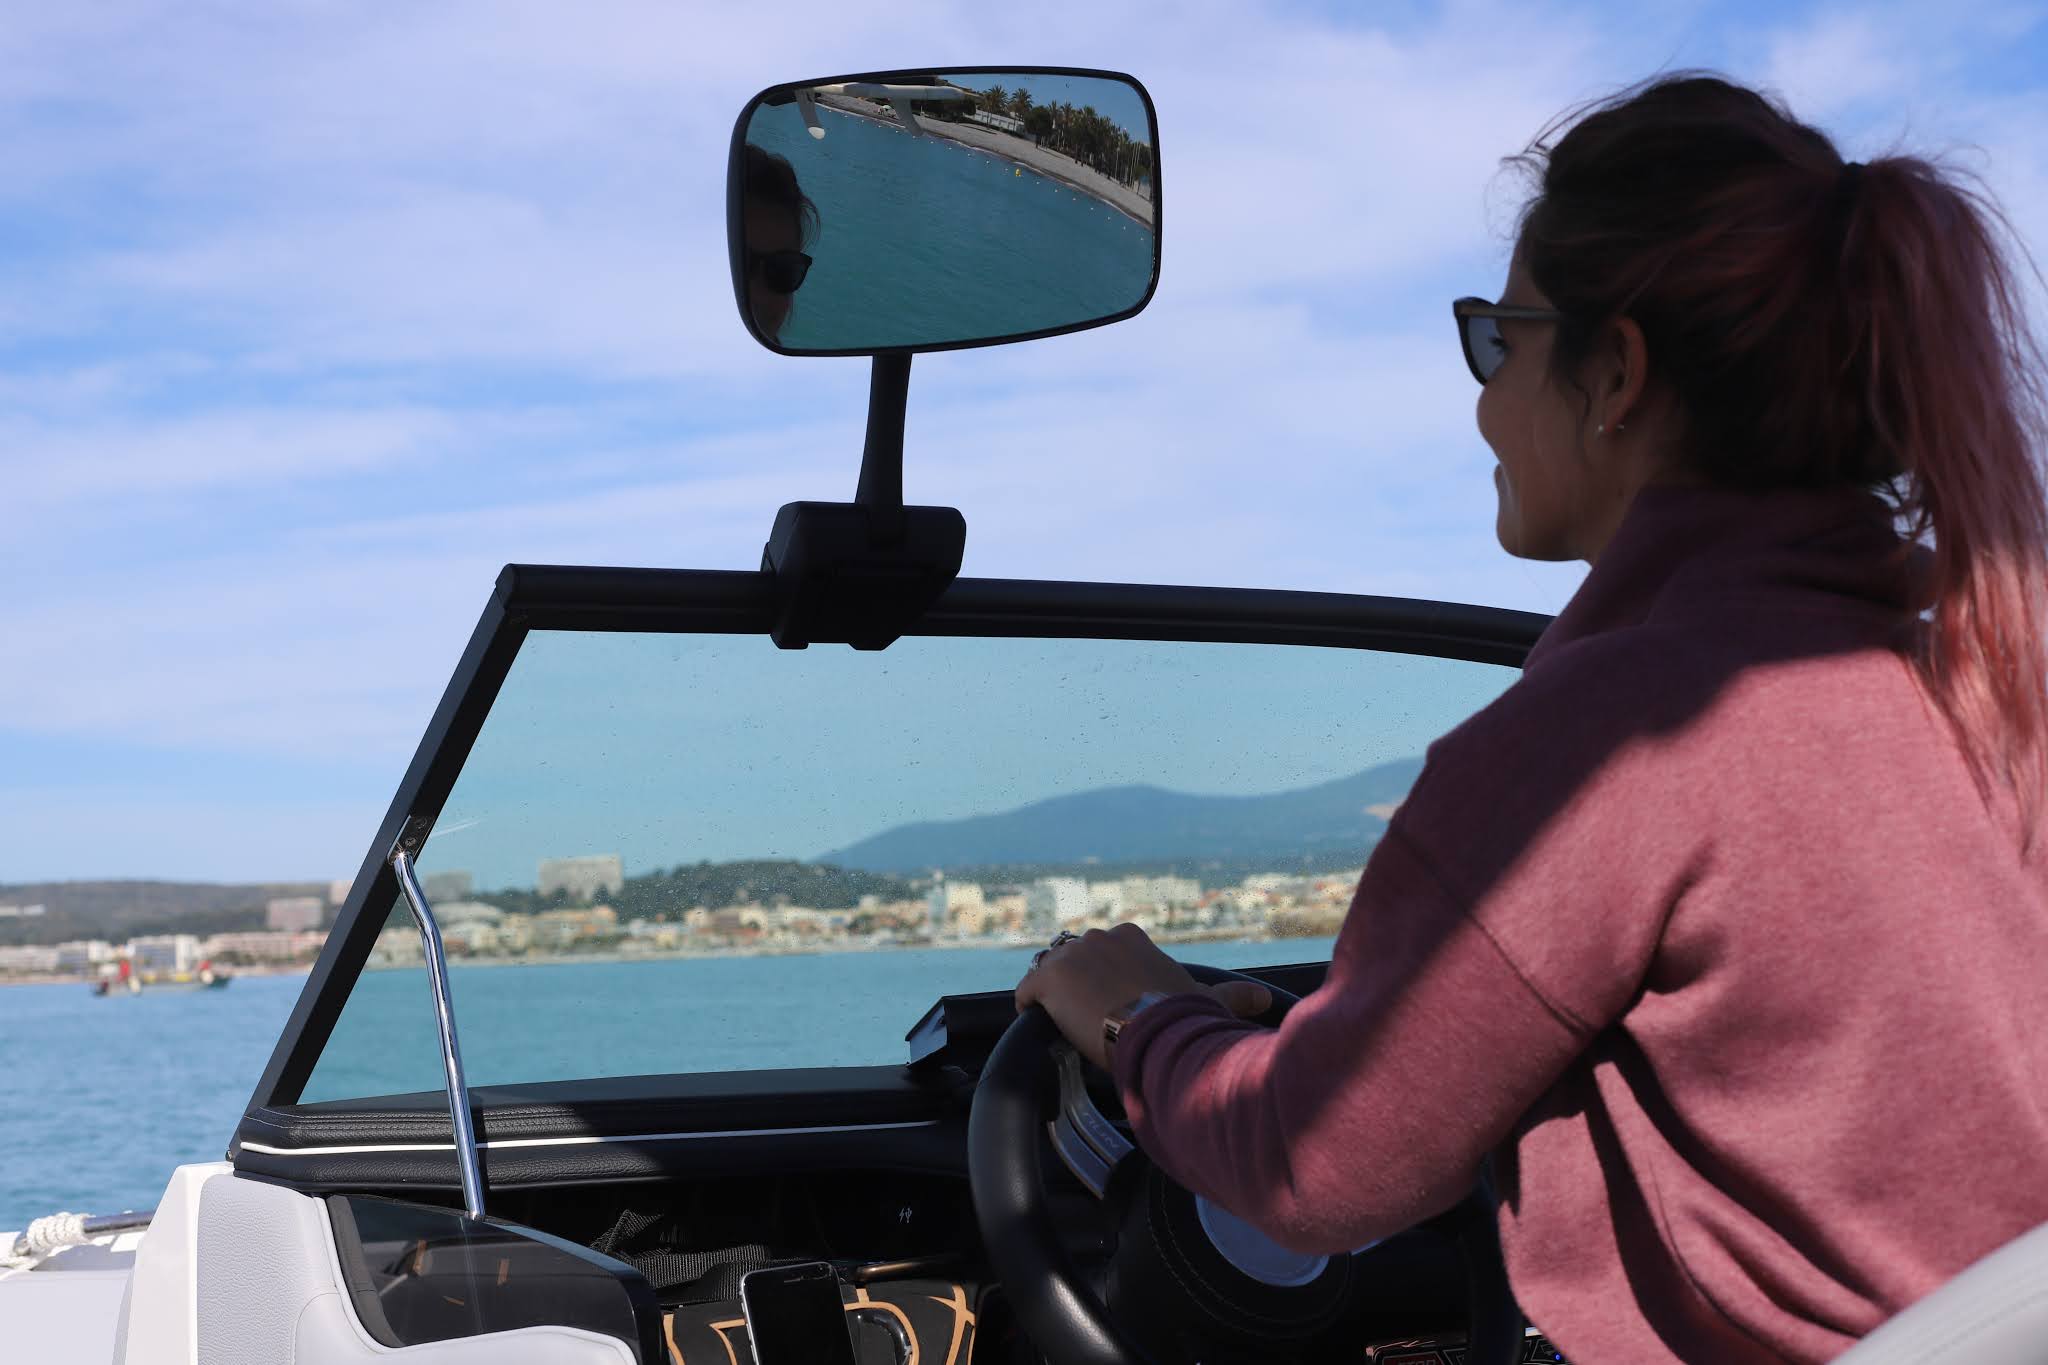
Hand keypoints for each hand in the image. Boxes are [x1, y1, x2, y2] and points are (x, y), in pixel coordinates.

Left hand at [1014, 923, 1271, 1070]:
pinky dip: (1030, 1008)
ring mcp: (1069, 956)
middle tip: (1090, 1019)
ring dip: (1053, 996)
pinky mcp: (1046, 980)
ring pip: (1049, 974)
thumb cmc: (1182, 1015)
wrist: (1154, 1032)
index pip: (1105, 952)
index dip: (1104, 979)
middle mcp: (1097, 937)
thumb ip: (1233, 995)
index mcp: (1131, 937)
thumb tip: (1263, 998)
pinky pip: (1026, 993)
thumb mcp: (1207, 1000)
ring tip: (1065, 1025)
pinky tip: (1043, 1028)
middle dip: (1078, 985)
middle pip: (1074, 960)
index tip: (1113, 1004)